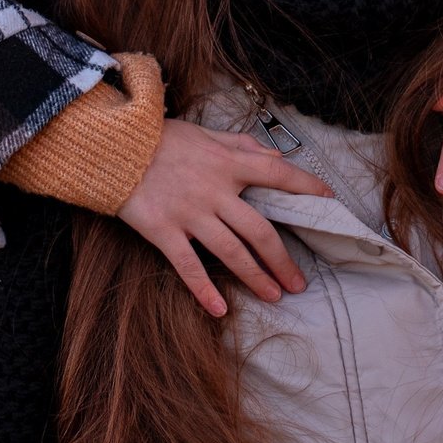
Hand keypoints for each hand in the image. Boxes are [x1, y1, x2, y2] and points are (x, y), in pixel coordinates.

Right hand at [118, 118, 331, 316]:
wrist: (113, 146)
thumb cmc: (160, 138)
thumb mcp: (204, 132)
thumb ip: (241, 144)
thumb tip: (274, 155)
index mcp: (227, 162)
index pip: (278, 174)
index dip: (306, 188)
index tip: (329, 203)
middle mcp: (214, 190)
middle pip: (260, 230)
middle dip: (283, 260)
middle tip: (299, 283)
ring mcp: (189, 213)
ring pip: (232, 252)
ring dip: (256, 277)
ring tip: (274, 296)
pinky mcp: (163, 230)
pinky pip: (188, 266)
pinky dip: (204, 290)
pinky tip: (219, 310)